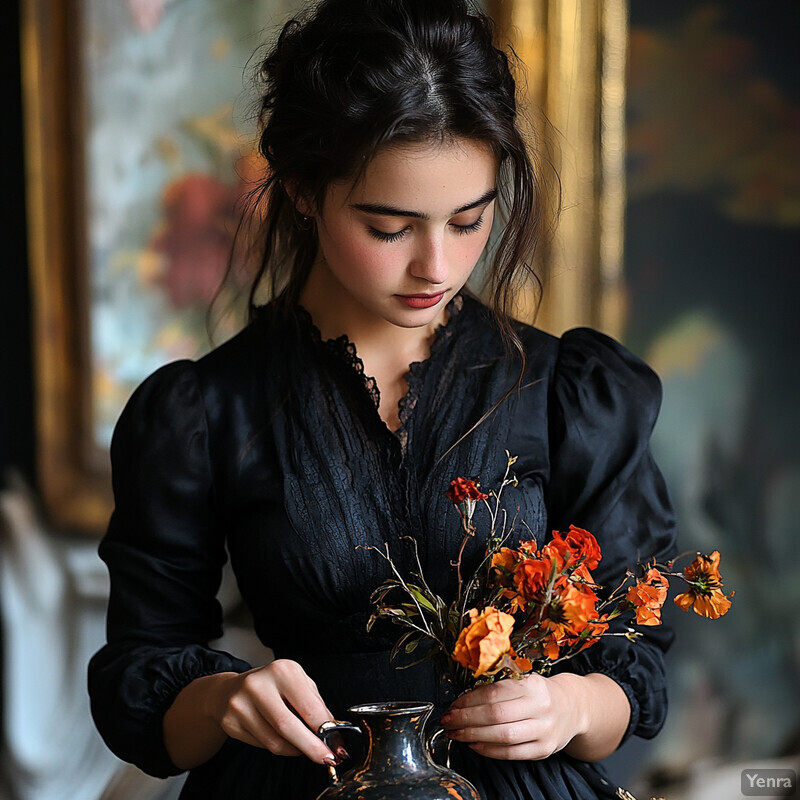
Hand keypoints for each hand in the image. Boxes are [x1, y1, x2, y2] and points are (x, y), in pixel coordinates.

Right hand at [205, 659, 339, 764]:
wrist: (231, 689)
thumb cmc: (272, 684)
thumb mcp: (298, 683)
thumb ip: (315, 704)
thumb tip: (333, 732)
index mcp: (281, 670)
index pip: (308, 707)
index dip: (325, 730)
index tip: (336, 744)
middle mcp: (258, 685)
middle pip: (288, 727)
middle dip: (311, 747)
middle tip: (326, 758)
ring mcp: (241, 705)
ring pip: (275, 742)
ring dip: (296, 750)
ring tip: (306, 748)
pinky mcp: (231, 723)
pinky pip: (263, 745)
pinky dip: (280, 747)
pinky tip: (286, 742)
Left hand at [440, 672, 587, 760]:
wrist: (572, 708)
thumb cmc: (539, 693)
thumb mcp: (524, 680)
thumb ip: (499, 687)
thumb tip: (463, 699)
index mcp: (532, 684)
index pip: (494, 693)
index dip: (469, 700)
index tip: (453, 705)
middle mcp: (540, 707)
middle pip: (496, 715)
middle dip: (466, 719)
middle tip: (448, 720)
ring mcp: (544, 730)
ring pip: (503, 736)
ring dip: (474, 736)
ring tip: (456, 733)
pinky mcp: (544, 749)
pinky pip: (511, 753)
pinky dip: (489, 750)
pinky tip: (475, 745)